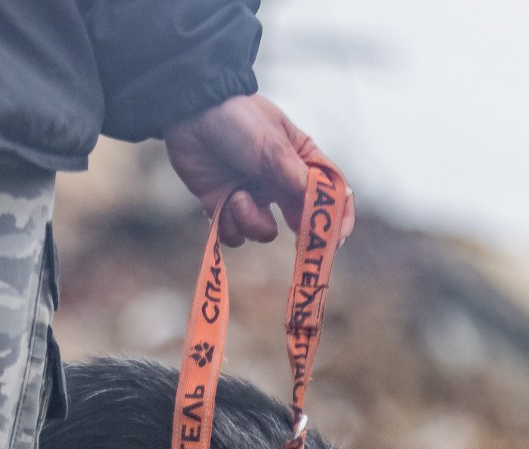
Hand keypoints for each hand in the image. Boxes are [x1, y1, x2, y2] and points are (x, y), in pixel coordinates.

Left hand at [163, 95, 350, 246]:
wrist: (190, 114)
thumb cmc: (237, 119)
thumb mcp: (272, 145)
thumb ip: (299, 177)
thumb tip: (326, 201)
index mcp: (300, 163)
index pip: (332, 194)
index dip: (339, 219)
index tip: (336, 241)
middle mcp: (280, 184)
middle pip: (302, 222)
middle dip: (302, 239)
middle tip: (304, 254)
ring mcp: (254, 197)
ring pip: (264, 233)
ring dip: (250, 221)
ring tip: (237, 197)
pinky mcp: (225, 207)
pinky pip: (234, 235)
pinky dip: (227, 225)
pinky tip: (220, 202)